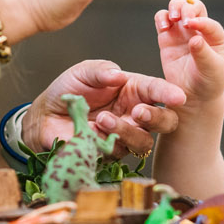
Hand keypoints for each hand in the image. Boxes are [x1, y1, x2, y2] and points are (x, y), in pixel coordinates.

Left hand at [24, 60, 186, 158]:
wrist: (46, 115)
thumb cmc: (70, 89)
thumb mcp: (83, 72)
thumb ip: (101, 70)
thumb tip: (118, 75)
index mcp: (134, 89)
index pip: (157, 91)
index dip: (169, 93)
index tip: (177, 97)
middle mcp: (135, 113)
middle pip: (165, 122)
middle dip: (157, 118)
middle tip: (139, 111)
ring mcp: (125, 135)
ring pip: (143, 141)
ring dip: (127, 131)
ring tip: (103, 119)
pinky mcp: (111, 152)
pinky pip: (120, 153)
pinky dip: (108, 142)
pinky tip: (92, 130)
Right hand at [156, 0, 223, 112]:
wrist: (194, 96)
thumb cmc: (208, 82)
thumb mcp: (211, 70)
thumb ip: (204, 54)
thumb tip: (195, 39)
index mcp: (215, 36)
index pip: (209, 22)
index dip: (201, 20)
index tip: (191, 25)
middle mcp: (199, 30)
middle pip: (193, 6)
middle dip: (186, 8)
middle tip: (181, 20)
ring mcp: (182, 32)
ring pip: (177, 8)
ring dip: (174, 8)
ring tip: (172, 20)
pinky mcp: (167, 38)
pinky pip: (162, 20)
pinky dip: (161, 18)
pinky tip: (163, 28)